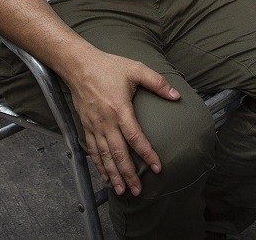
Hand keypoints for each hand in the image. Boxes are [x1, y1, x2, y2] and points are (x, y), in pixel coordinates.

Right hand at [66, 50, 179, 196]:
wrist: (78, 65)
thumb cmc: (108, 66)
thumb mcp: (136, 69)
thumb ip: (157, 83)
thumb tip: (177, 96)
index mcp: (120, 109)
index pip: (135, 138)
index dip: (147, 154)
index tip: (157, 167)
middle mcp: (106, 122)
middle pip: (118, 153)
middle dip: (129, 174)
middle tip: (138, 190)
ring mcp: (94, 126)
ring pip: (104, 156)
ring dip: (113, 174)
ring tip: (122, 191)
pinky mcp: (86, 126)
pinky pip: (92, 150)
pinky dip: (99, 165)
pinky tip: (105, 176)